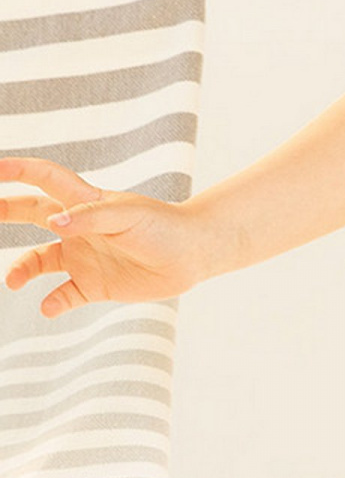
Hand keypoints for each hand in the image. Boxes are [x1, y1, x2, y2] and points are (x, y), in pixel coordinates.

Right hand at [0, 158, 216, 318]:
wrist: (194, 255)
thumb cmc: (163, 226)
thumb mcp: (127, 215)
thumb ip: (90, 217)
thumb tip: (54, 222)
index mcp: (86, 202)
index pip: (45, 178)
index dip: (18, 170)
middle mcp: (79, 228)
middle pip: (32, 214)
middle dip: (6, 211)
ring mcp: (85, 257)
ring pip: (40, 261)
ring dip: (22, 269)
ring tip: (14, 281)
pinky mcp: (95, 285)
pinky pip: (64, 295)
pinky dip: (53, 303)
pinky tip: (50, 307)